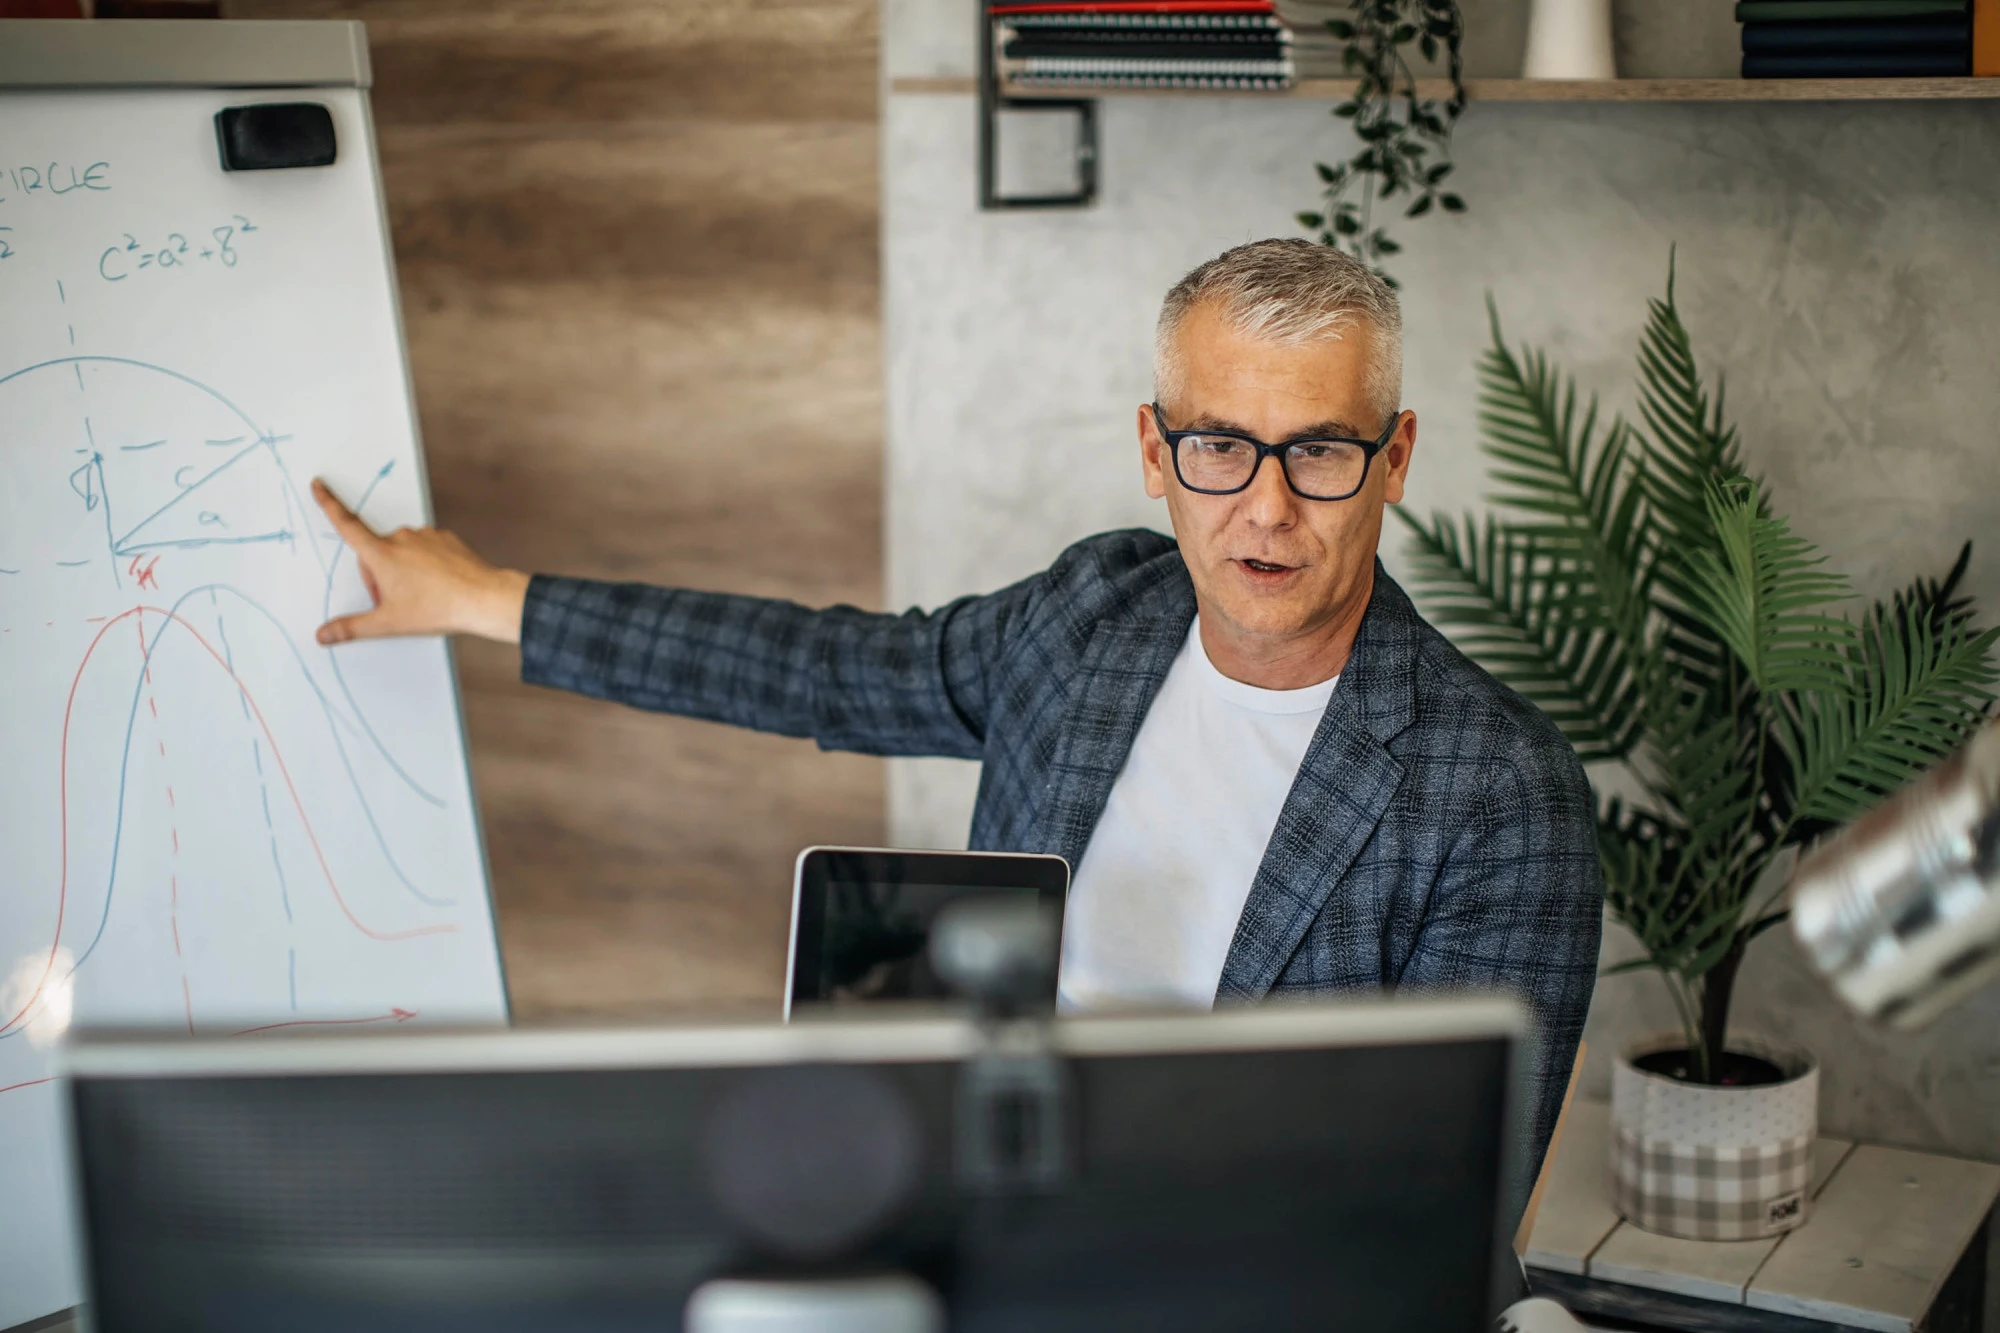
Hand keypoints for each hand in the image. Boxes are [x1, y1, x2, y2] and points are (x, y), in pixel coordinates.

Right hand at [312, 478, 530, 644]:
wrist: (483, 599)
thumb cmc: (437, 608)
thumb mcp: (388, 622)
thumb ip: (352, 627)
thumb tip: (322, 635)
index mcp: (382, 553)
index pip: (346, 524)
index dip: (328, 503)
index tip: (319, 484)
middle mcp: (402, 537)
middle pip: (376, 552)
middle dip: (379, 575)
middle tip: (398, 601)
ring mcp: (426, 535)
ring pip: (401, 552)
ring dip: (402, 570)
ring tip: (422, 595)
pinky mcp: (446, 538)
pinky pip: (425, 549)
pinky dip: (425, 565)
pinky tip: (437, 584)